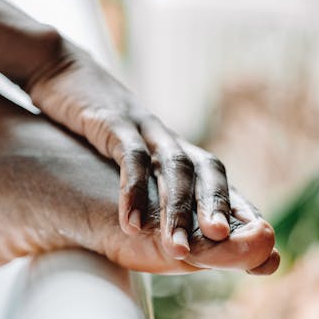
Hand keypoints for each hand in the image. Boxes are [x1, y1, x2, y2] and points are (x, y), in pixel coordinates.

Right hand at [25, 40, 234, 259]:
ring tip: (178, 251)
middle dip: (217, 209)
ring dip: (178, 211)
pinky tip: (130, 225)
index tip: (260, 245)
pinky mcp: (111, 121)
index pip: (215, 178)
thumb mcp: (121, 145)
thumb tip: (153, 214)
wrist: (57, 67)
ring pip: (173, 168)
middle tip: (225, 246)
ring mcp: (141, 127)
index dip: (238, 209)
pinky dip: (132, 191)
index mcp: (170, 145)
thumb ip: (142, 173)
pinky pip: (129, 158)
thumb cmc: (89, 117)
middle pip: (204, 172)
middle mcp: (165, 136)